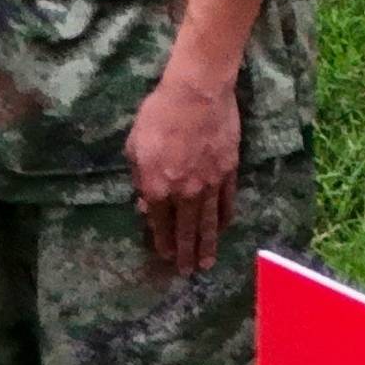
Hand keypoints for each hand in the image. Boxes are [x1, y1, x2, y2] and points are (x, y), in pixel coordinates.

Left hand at [130, 60, 241, 272]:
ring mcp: (210, 184)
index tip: (165, 256)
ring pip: (209, 222)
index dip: (162, 241)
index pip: (160, 223)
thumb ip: (139, 178)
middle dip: (186, 253)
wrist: (197, 93)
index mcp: (158, 188)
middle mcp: (185, 193)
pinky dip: (225, 217)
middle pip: (186, 230)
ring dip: (208, 244)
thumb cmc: (159, 114)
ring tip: (208, 263)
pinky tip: (225, 227)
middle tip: (188, 271)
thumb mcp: (135, 146)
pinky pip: (227, 200)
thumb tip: (146, 204)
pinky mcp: (229, 171)